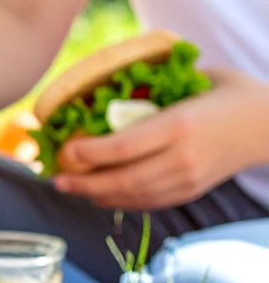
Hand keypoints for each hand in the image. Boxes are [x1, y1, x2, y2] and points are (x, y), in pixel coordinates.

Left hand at [53, 68, 268, 209]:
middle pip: (121, 180)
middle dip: (83, 183)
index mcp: (180, 125)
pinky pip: (146, 202)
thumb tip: (107, 92)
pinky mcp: (189, 192)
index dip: (88, 154)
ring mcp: (187, 180)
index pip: (123, 148)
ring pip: (131, 196)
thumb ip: (155, 90)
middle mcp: (182, 158)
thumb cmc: (227, 93)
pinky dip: (118, 201)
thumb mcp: (194, 80)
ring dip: (95, 195)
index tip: (65, 151)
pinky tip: (99, 195)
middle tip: (55, 179)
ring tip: (70, 188)